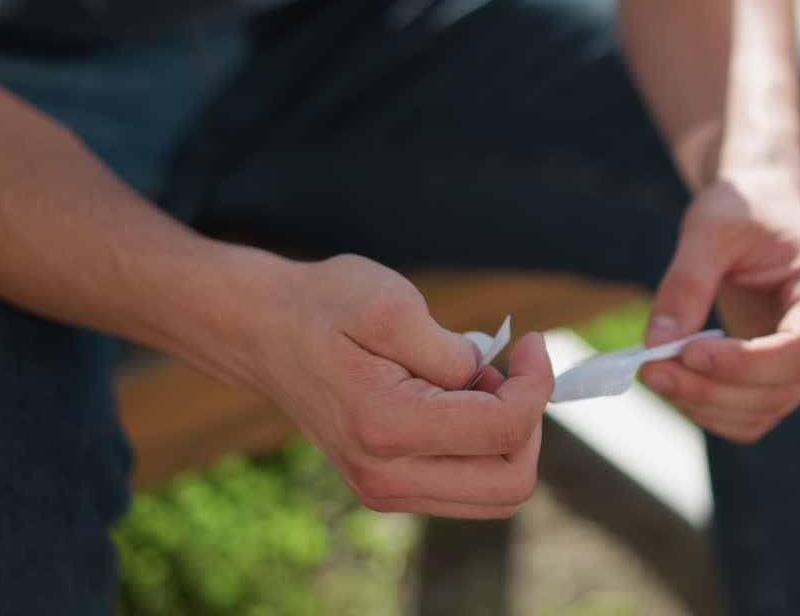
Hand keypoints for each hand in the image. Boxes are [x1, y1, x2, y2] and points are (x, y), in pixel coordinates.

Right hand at [232, 254, 553, 518]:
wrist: (262, 331)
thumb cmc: (325, 305)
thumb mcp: (393, 304)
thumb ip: (453, 352)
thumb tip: (492, 385)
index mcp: (388, 426)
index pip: (504, 430)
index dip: (537, 383)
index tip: (530, 341)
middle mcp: (386, 476)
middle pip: (511, 484)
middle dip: (530, 422)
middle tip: (510, 372)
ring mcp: (384, 491)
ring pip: (494, 495)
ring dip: (507, 439)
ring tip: (479, 386)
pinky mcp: (386, 490)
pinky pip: (466, 489)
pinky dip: (482, 450)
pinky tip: (458, 403)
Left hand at [641, 171, 799, 442]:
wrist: (760, 210)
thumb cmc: (742, 211)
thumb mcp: (708, 231)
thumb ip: (685, 284)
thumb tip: (655, 344)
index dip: (745, 364)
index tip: (686, 353)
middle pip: (780, 389)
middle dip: (711, 388)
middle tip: (649, 370)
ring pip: (764, 410)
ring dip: (705, 404)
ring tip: (653, 372)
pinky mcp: (785, 377)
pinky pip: (752, 414)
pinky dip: (711, 409)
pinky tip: (676, 383)